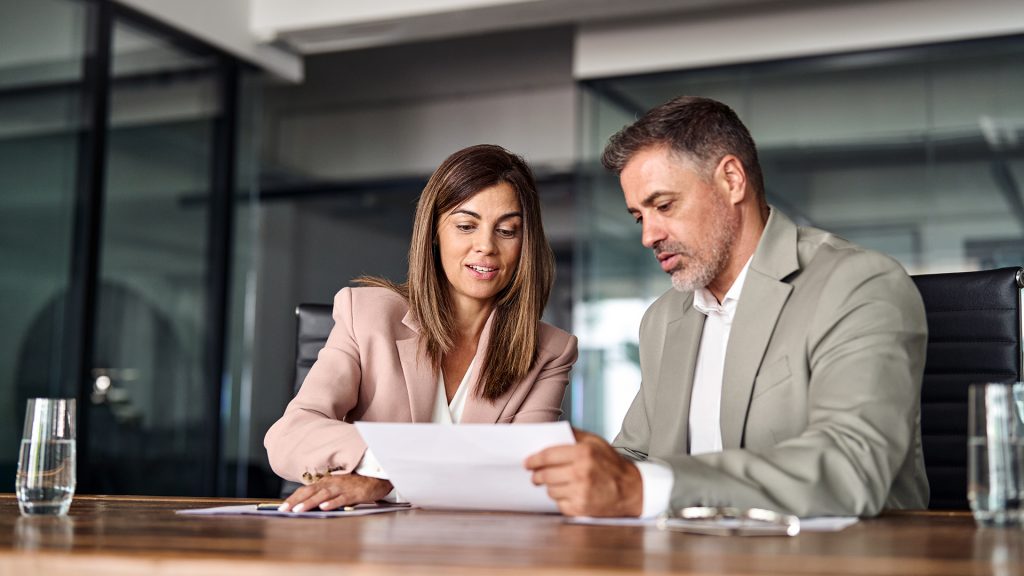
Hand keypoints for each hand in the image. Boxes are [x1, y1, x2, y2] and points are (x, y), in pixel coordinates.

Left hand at [280, 474, 392, 511]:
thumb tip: (310, 504)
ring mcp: (342, 488)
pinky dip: (332, 503)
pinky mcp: (354, 493)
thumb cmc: (356, 484)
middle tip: (284, 510)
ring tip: (299, 510)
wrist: (377, 478)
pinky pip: (341, 498)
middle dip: (296, 501)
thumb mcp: (338, 487)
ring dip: (310, 502)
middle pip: (311, 491)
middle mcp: (332, 483)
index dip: (294, 497)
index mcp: (326, 482)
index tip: (282, 507)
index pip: (306, 489)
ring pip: (323, 495)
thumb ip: (325, 494)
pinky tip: (324, 508)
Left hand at [524, 428, 642, 516]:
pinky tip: (570, 493)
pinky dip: (560, 499)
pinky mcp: (581, 508)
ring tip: (559, 482)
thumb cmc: (612, 464)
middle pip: (545, 475)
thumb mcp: (596, 442)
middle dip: (537, 475)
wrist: (632, 490)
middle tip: (535, 475)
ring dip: (550, 486)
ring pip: (550, 490)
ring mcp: (581, 492)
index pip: (548, 456)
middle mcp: (581, 473)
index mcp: (584, 453)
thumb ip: (573, 435)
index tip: (527, 462)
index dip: (534, 459)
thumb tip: (550, 431)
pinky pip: (558, 503)